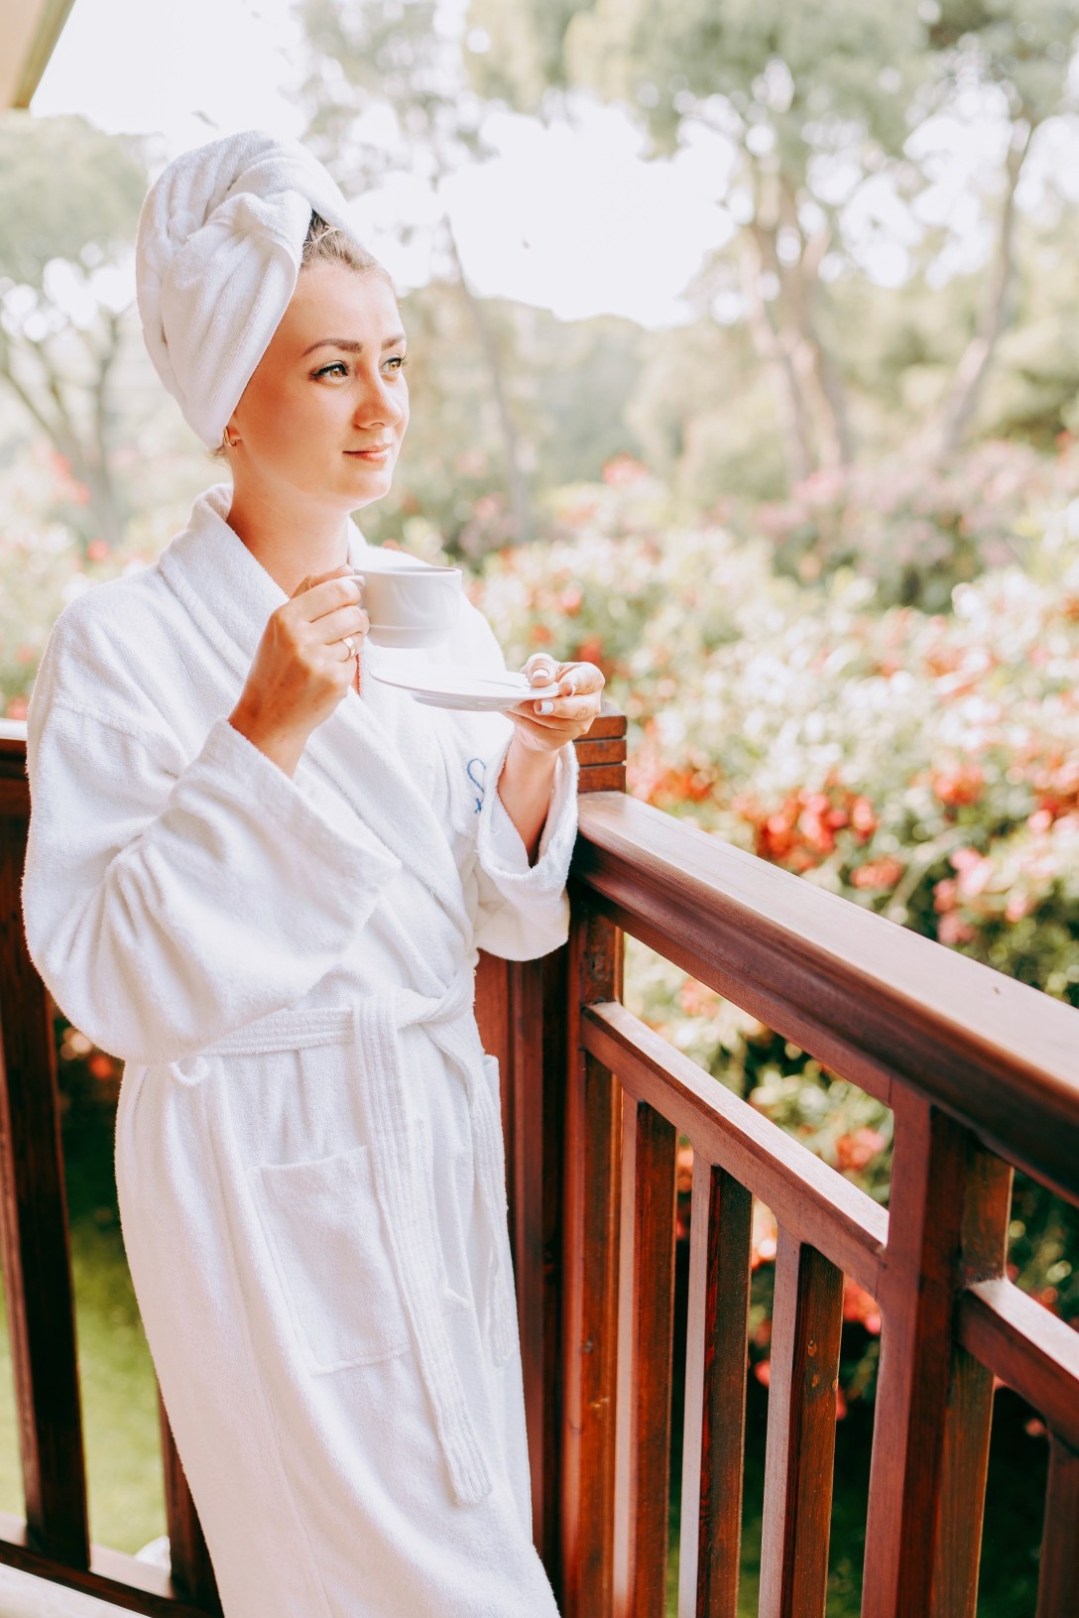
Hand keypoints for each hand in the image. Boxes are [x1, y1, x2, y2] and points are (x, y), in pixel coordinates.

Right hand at [229, 565, 368, 774]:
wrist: (268, 716)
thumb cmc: (275, 667)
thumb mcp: (281, 624)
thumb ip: (311, 591)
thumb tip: (348, 570)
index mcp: (284, 617)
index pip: (338, 589)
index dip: (351, 593)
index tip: (347, 601)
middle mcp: (300, 638)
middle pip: (354, 613)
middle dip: (355, 620)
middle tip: (342, 631)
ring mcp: (318, 661)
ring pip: (359, 636)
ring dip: (353, 642)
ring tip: (331, 652)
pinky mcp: (335, 682)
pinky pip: (356, 662)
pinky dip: (347, 666)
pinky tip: (327, 674)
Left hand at [507, 654, 604, 753]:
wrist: (536, 705)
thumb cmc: (545, 679)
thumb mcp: (541, 666)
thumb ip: (541, 666)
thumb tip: (541, 679)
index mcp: (591, 679)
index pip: (588, 680)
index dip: (576, 683)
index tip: (563, 687)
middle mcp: (591, 705)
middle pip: (579, 709)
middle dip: (558, 707)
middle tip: (539, 706)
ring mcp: (578, 725)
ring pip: (557, 723)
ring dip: (532, 714)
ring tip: (513, 703)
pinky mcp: (561, 740)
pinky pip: (542, 733)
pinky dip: (524, 722)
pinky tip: (511, 712)